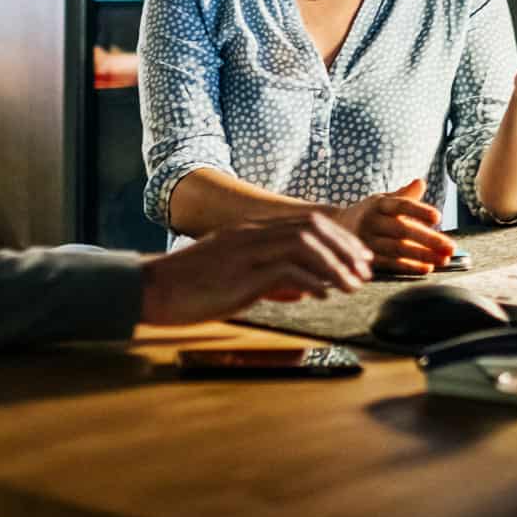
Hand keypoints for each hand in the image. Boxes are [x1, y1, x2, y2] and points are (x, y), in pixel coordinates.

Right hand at [140, 213, 372, 324]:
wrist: (152, 289)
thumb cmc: (190, 288)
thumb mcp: (235, 278)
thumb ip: (269, 278)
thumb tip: (304, 287)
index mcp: (250, 232)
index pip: (305, 222)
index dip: (338, 238)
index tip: (358, 258)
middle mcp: (252, 234)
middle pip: (312, 227)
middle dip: (345, 247)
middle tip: (365, 270)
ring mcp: (246, 250)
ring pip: (306, 243)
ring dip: (335, 264)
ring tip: (353, 285)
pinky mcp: (241, 272)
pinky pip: (287, 268)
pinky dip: (313, 279)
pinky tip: (325, 294)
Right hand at [331, 179, 454, 273]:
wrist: (337, 228)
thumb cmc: (369, 213)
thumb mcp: (382, 200)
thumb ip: (403, 195)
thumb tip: (420, 182)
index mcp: (378, 203)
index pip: (401, 205)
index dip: (419, 210)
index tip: (438, 217)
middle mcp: (371, 220)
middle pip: (402, 230)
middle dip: (429, 239)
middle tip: (451, 247)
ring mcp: (367, 240)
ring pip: (398, 249)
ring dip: (423, 255)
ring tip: (445, 259)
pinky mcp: (366, 257)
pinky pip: (390, 263)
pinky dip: (409, 267)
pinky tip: (428, 268)